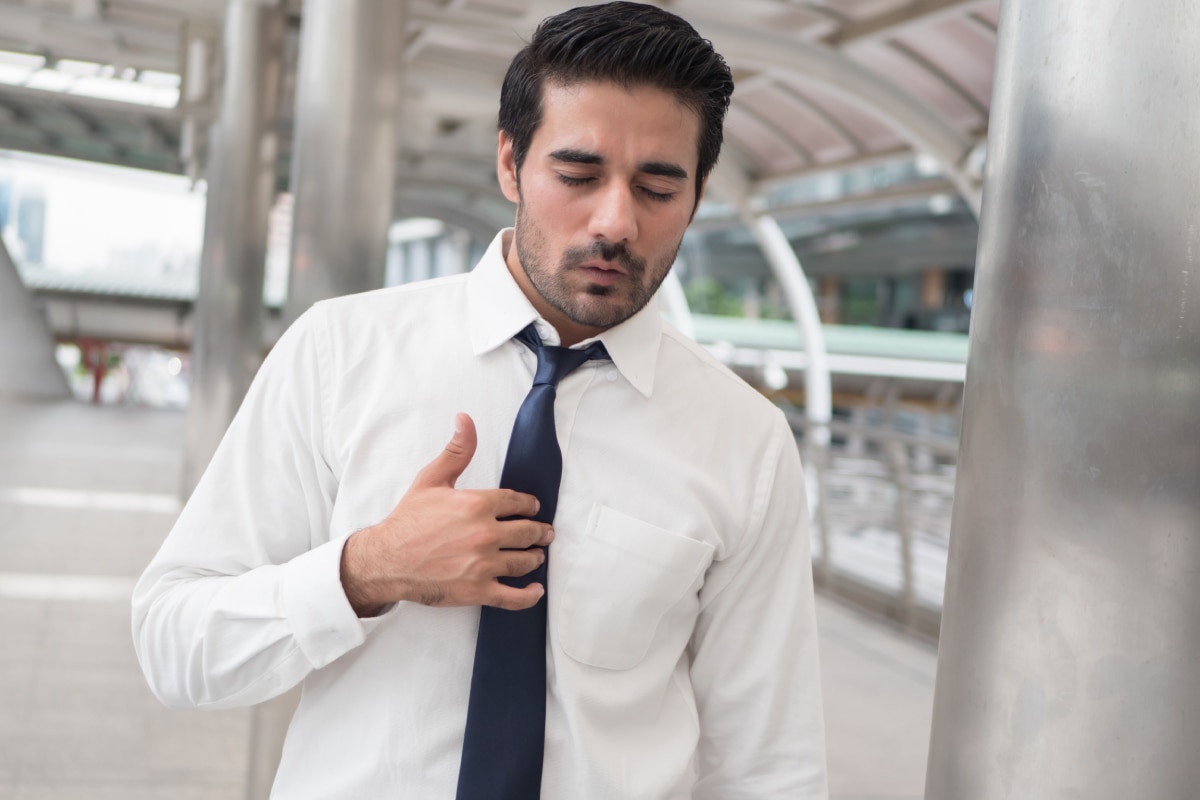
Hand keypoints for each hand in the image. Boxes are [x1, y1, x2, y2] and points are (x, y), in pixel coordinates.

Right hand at [339, 413, 551, 616]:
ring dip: (536, 557)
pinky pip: (514, 597)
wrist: (386, 560)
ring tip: (537, 554)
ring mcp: (483, 564)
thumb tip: (465, 419)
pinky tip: (535, 589)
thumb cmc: (407, 520)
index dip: (529, 504)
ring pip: (525, 560)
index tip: (533, 508)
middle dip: (540, 531)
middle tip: (544, 532)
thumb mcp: (431, 479)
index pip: (518, 502)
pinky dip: (529, 595)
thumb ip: (456, 451)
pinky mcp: (478, 590)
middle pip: (528, 531)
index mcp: (477, 505)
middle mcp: (485, 534)